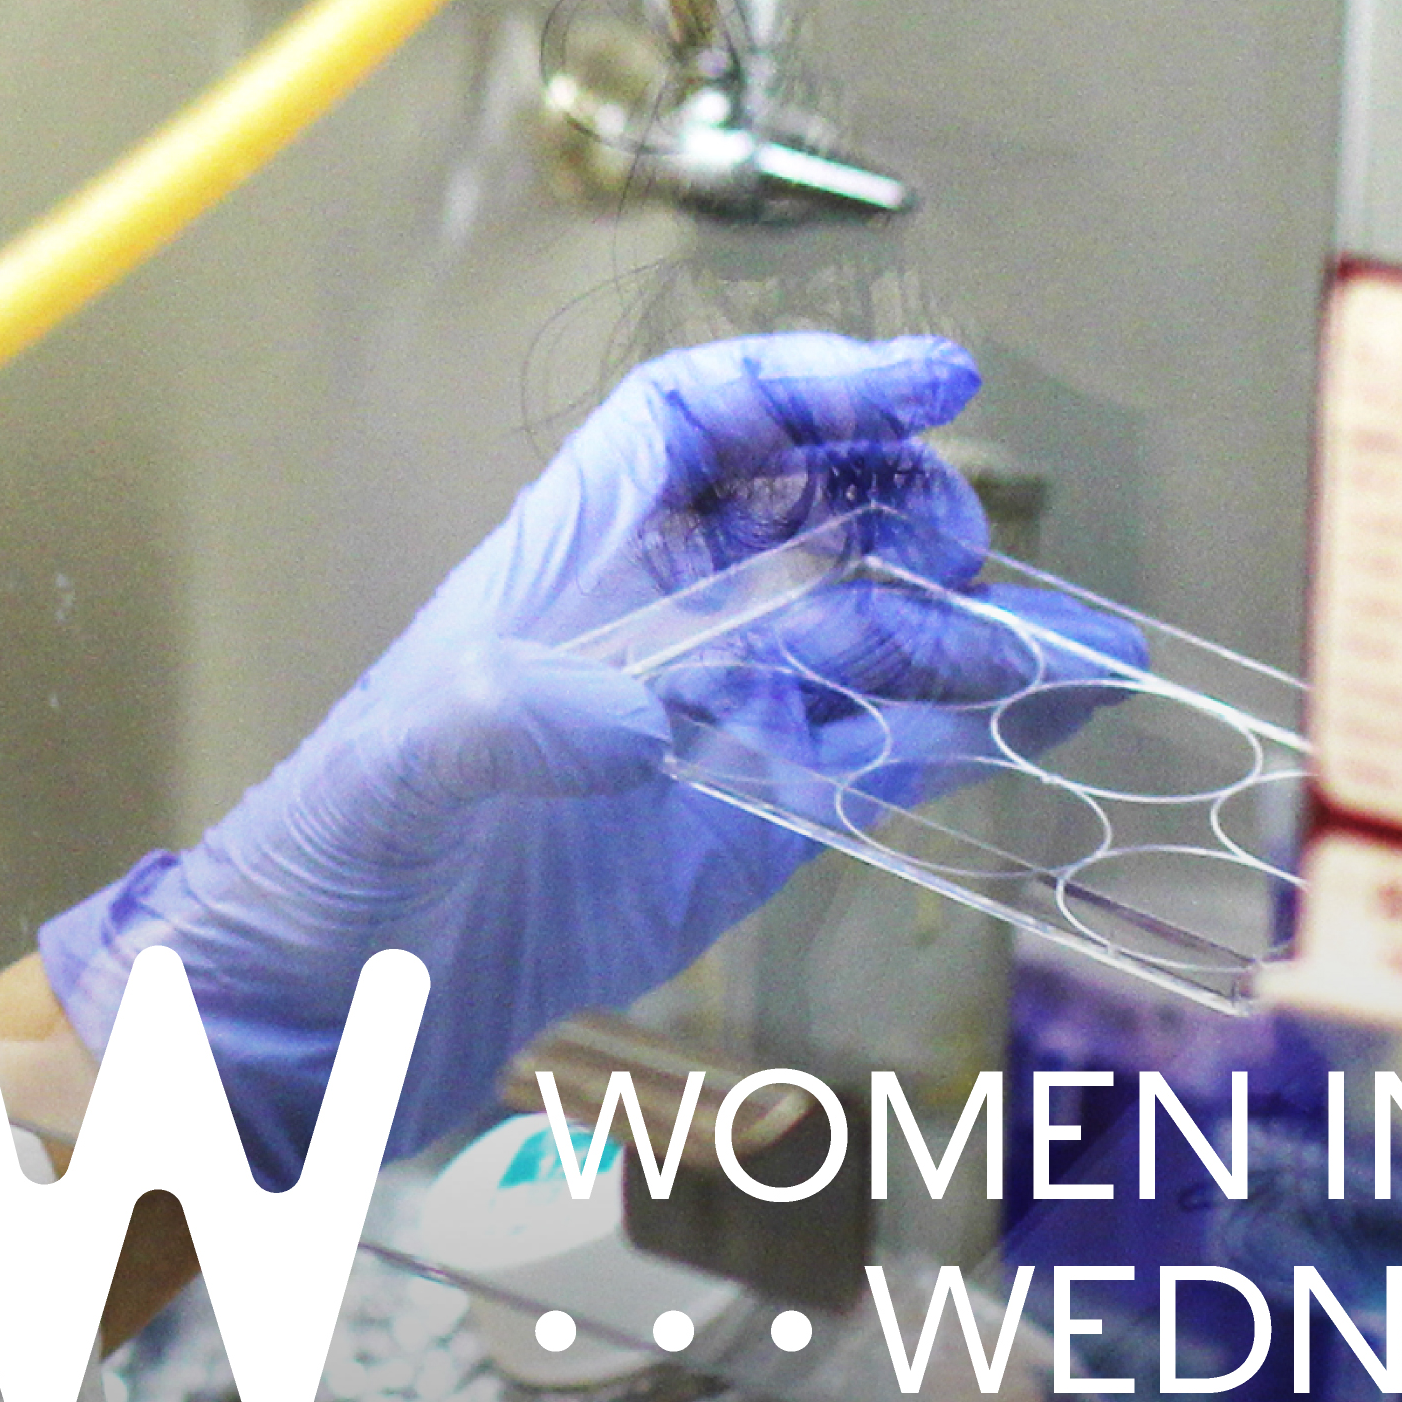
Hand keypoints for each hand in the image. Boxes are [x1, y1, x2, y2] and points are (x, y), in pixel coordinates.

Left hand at [35, 328, 999, 1169]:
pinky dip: (971, 738)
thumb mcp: (392, 773)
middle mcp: (654, 628)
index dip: (807, 380)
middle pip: (810, 510)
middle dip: (902, 505)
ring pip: (870, 642)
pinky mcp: (744, 834)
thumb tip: (630, 713)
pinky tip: (1055, 722)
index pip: (697, 419)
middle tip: (962, 546)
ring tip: (1090, 652)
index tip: (928, 377)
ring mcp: (710, 730)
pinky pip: (878, 763)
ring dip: (977, 636)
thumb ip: (502, 721)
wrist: (312, 1024)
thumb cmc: (322, 874)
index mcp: (568, 567)